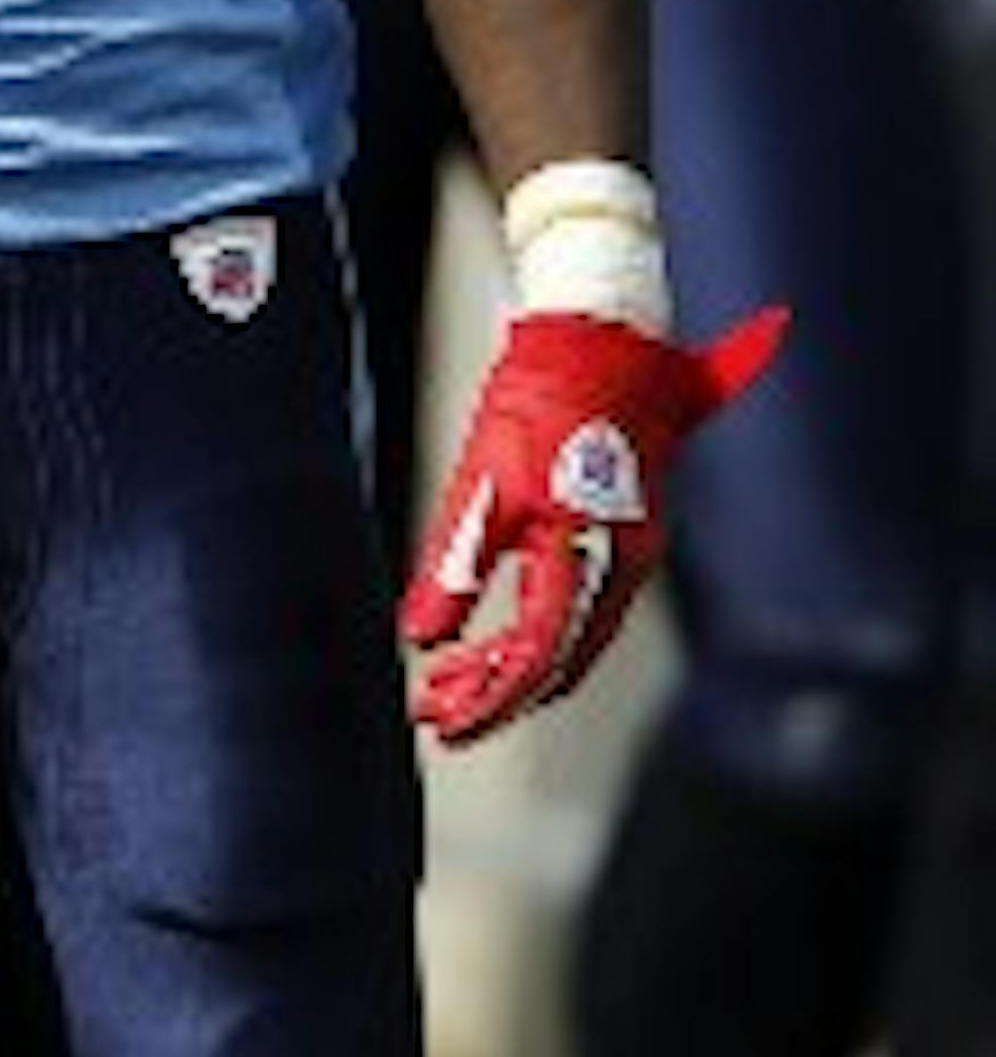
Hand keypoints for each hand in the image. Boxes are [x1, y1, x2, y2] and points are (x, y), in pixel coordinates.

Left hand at [400, 304, 786, 744]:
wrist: (600, 333)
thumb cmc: (541, 394)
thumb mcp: (482, 479)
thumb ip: (455, 563)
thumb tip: (423, 636)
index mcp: (589, 550)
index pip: (538, 654)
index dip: (489, 699)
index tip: (444, 722)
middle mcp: (624, 562)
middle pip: (560, 659)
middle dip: (496, 693)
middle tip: (438, 711)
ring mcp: (632, 549)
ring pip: (574, 639)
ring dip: (514, 668)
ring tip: (454, 681)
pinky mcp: (626, 533)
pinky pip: (586, 609)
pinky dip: (539, 633)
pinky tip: (498, 638)